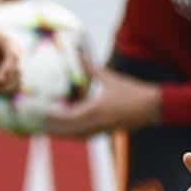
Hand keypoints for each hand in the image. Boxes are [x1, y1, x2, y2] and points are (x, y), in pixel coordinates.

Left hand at [0, 23, 20, 95]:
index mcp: (10, 42)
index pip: (14, 57)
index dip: (8, 69)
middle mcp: (17, 53)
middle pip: (18, 70)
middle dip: (6, 81)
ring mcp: (17, 63)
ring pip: (18, 80)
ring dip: (6, 88)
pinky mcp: (12, 72)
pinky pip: (14, 83)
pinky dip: (6, 90)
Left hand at [43, 68, 161, 138]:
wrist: (152, 108)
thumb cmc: (132, 91)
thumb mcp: (110, 78)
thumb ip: (92, 68)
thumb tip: (79, 53)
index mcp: (95, 110)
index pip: (68, 117)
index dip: (53, 118)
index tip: (41, 114)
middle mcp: (96, 124)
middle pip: (68, 132)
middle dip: (53, 130)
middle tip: (38, 127)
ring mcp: (101, 131)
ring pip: (76, 137)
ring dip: (62, 135)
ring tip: (49, 131)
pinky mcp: (106, 133)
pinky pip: (85, 136)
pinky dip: (74, 134)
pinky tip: (68, 130)